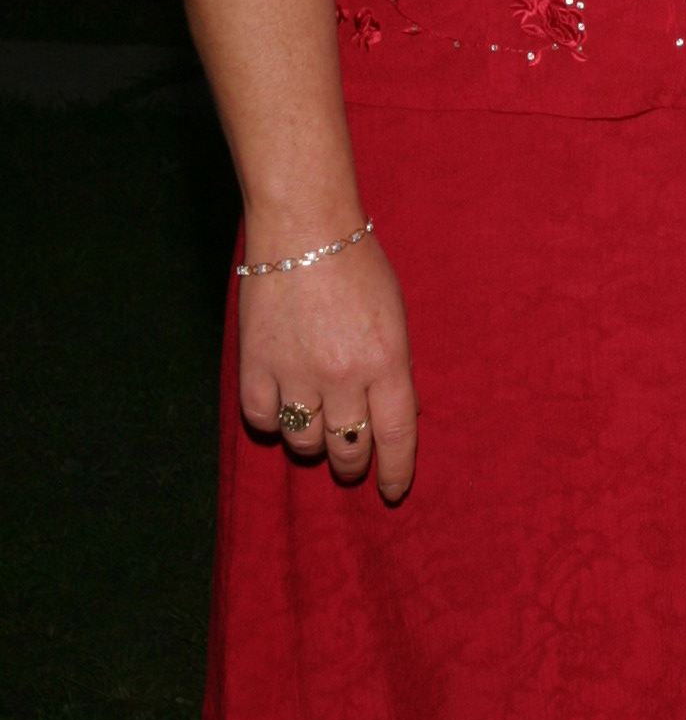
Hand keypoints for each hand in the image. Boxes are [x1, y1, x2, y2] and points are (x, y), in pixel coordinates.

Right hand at [239, 228, 418, 502]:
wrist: (304, 228)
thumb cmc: (359, 267)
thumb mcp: (395, 318)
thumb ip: (394, 370)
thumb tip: (396, 418)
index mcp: (387, 361)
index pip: (396, 438)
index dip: (396, 473)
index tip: (393, 491)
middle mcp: (343, 376)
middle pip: (349, 449)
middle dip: (353, 463)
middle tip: (351, 461)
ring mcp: (296, 374)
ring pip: (304, 442)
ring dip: (313, 443)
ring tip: (317, 426)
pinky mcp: (255, 366)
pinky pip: (264, 421)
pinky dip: (274, 423)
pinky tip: (283, 409)